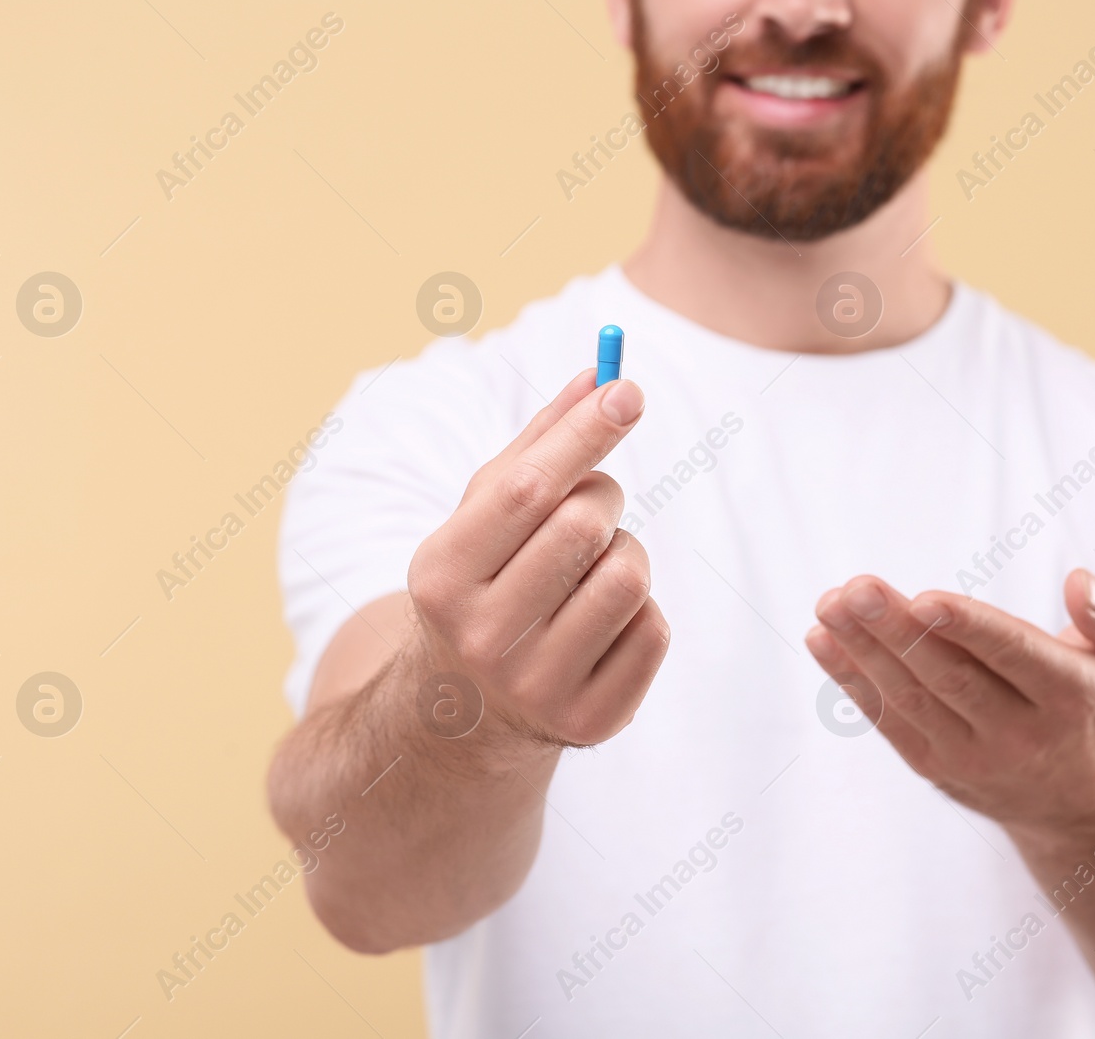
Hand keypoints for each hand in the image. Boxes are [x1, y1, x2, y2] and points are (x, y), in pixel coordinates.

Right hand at [405, 369, 669, 748]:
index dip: (583, 433)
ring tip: (595, 567)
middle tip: (589, 508)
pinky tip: (602, 622)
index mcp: (441, 576)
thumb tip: (601, 373)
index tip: (626, 389)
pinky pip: (653, 630)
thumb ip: (539, 443)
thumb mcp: (485, 516)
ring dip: (627, 553)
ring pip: (628, 578)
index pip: (525, 490)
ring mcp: (536, 687)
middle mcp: (481, 638)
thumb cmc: (485, 584)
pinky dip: (641, 610)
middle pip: (582, 527)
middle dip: (602, 497)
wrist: (465, 713)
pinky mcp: (590, 722)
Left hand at [805, 570, 1094, 836]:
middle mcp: (1021, 735)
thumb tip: (1076, 581)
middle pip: (950, 677)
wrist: (1082, 803)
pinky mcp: (935, 767)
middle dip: (897, 631)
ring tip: (829, 604)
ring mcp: (972, 756)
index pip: (1013, 657)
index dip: (968, 628)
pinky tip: (823, 639)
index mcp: (1073, 698)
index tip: (924, 598)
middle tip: (857, 588)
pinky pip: (888, 720)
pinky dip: (851, 680)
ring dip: (863, 650)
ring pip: (911, 698)